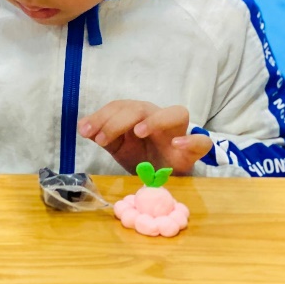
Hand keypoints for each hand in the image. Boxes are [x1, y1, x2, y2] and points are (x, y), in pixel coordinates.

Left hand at [78, 100, 212, 175]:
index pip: (120, 106)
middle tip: (102, 139)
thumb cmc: (140, 155)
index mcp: (138, 114)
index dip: (102, 116)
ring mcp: (178, 132)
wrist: (162, 177)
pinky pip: (201, 140)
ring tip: (138, 131)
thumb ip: (101, 134)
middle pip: (141, 108)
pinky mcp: (193, 150)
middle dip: (117, 121)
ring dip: (155, 119)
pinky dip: (191, 140)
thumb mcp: (117, 145)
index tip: (86, 131)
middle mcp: (158, 117)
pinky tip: (176, 144)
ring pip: (176, 113)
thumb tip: (83, 127)